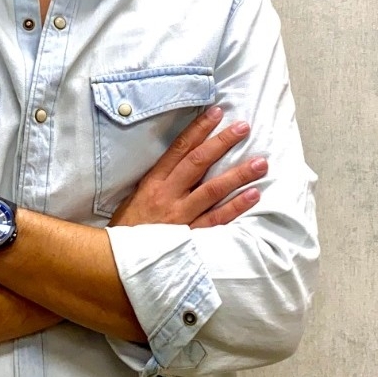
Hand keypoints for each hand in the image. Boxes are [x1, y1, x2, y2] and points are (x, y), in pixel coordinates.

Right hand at [110, 106, 267, 228]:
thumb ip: (159, 181)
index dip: (199, 129)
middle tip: (243, 127)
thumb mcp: (137, 197)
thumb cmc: (128, 229)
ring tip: (260, 163)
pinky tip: (253, 196)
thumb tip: (183, 161)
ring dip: (238, 174)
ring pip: (212, 189)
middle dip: (222, 143)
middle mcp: (168, 195)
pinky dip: (235, 207)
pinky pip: (217, 220)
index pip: (179, 148)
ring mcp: (180, 216)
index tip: (217, 113)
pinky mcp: (190, 238)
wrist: (117, 263)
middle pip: (198, 162)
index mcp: (153, 182)